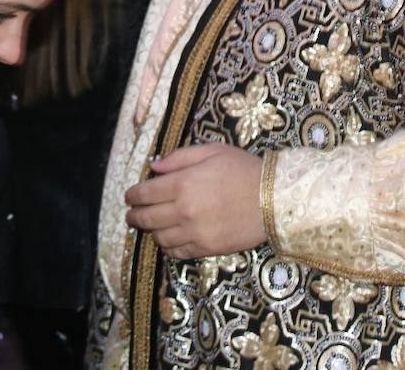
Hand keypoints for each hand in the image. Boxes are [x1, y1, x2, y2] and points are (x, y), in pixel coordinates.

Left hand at [125, 143, 265, 259]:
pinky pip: (177, 252)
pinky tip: (168, 240)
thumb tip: (154, 167)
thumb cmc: (243, 169)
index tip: (129, 196)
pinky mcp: (207, 248)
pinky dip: (168, 247)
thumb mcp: (212, 151)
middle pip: (147, 218)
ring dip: (151, 232)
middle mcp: (184, 210)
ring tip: (150, 227)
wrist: (274, 198)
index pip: (144, 193)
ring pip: (159, 237)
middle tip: (131, 215)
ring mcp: (194, 232)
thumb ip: (179, 157)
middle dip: (134, 216)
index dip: (132, 196)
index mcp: (183, 183)